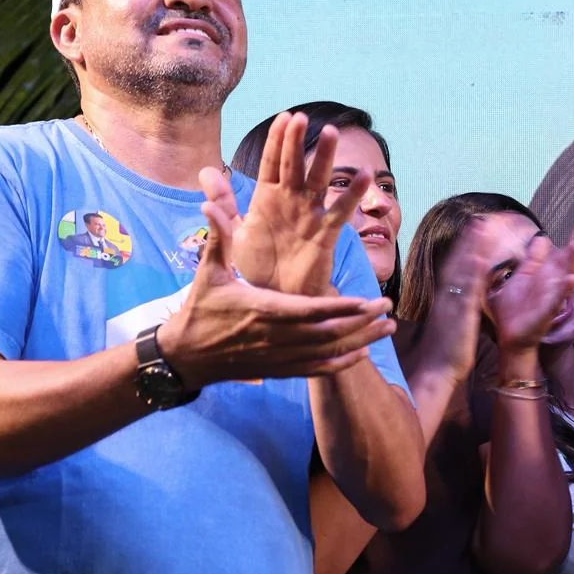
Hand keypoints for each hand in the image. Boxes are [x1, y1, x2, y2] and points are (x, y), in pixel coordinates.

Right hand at [158, 169, 396, 387]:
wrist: (186, 356)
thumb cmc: (200, 310)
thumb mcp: (208, 273)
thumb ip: (218, 238)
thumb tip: (210, 203)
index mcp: (262, 310)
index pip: (310, 312)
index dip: (340, 308)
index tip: (366, 300)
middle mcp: (275, 337)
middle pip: (328, 333)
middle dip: (361, 322)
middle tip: (388, 309)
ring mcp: (279, 357)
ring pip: (328, 353)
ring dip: (361, 341)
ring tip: (387, 328)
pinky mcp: (279, 370)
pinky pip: (316, 369)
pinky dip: (341, 363)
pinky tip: (362, 354)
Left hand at [201, 112, 367, 295]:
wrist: (277, 297)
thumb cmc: (258, 264)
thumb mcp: (236, 231)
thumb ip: (224, 202)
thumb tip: (204, 171)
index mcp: (268, 197)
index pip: (272, 162)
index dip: (278, 141)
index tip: (284, 117)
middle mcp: (291, 201)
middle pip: (295, 165)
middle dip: (297, 142)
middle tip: (302, 117)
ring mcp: (309, 215)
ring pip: (318, 180)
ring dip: (324, 158)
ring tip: (330, 134)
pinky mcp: (325, 234)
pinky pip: (340, 211)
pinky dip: (353, 194)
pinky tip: (364, 176)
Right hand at [410, 220, 489, 383]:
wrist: (435, 372)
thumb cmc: (442, 352)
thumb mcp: (446, 324)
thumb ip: (451, 308)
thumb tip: (456, 299)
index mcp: (444, 300)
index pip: (453, 269)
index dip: (461, 249)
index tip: (470, 232)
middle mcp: (447, 297)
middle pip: (457, 263)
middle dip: (467, 241)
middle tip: (477, 219)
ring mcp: (453, 304)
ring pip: (463, 271)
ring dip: (471, 248)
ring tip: (481, 227)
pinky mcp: (462, 315)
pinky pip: (469, 291)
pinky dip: (475, 273)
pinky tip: (482, 258)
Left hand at [489, 223, 573, 351]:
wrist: (511, 335)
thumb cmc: (517, 307)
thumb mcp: (523, 276)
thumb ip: (534, 258)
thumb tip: (543, 237)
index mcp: (549, 274)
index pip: (566, 252)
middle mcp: (555, 284)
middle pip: (571, 261)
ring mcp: (553, 297)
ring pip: (567, 277)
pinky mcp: (546, 312)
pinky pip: (557, 299)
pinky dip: (564, 289)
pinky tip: (573, 279)